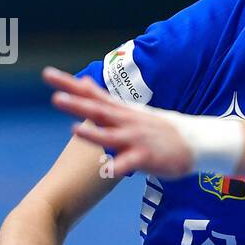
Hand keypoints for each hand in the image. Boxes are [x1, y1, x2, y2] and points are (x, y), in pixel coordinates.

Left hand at [42, 67, 193, 177]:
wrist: (196, 141)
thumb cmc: (160, 129)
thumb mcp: (132, 110)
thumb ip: (105, 99)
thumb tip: (84, 83)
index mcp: (122, 111)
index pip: (92, 94)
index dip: (70, 85)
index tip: (48, 74)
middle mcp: (127, 121)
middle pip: (98, 111)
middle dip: (77, 105)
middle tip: (55, 98)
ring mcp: (137, 139)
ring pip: (112, 136)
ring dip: (94, 133)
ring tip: (75, 129)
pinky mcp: (147, 157)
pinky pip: (131, 163)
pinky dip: (119, 166)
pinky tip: (108, 169)